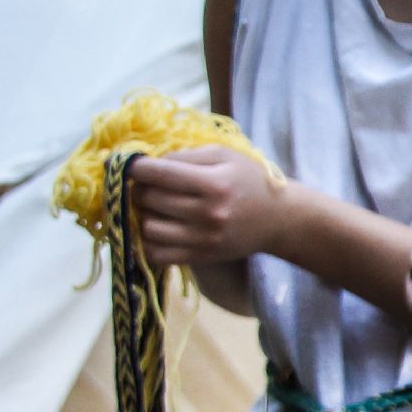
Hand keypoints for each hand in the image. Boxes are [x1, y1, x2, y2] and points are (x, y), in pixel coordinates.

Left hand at [128, 147, 283, 267]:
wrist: (278, 219)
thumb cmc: (249, 180)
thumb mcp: (224, 155)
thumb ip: (185, 155)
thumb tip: (147, 164)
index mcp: (214, 183)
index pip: (159, 173)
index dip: (137, 167)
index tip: (133, 164)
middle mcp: (208, 214)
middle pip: (149, 199)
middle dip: (140, 188)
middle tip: (147, 184)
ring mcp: (203, 239)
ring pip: (148, 228)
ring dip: (143, 215)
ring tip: (153, 206)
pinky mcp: (200, 257)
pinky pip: (157, 254)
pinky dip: (148, 242)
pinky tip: (157, 228)